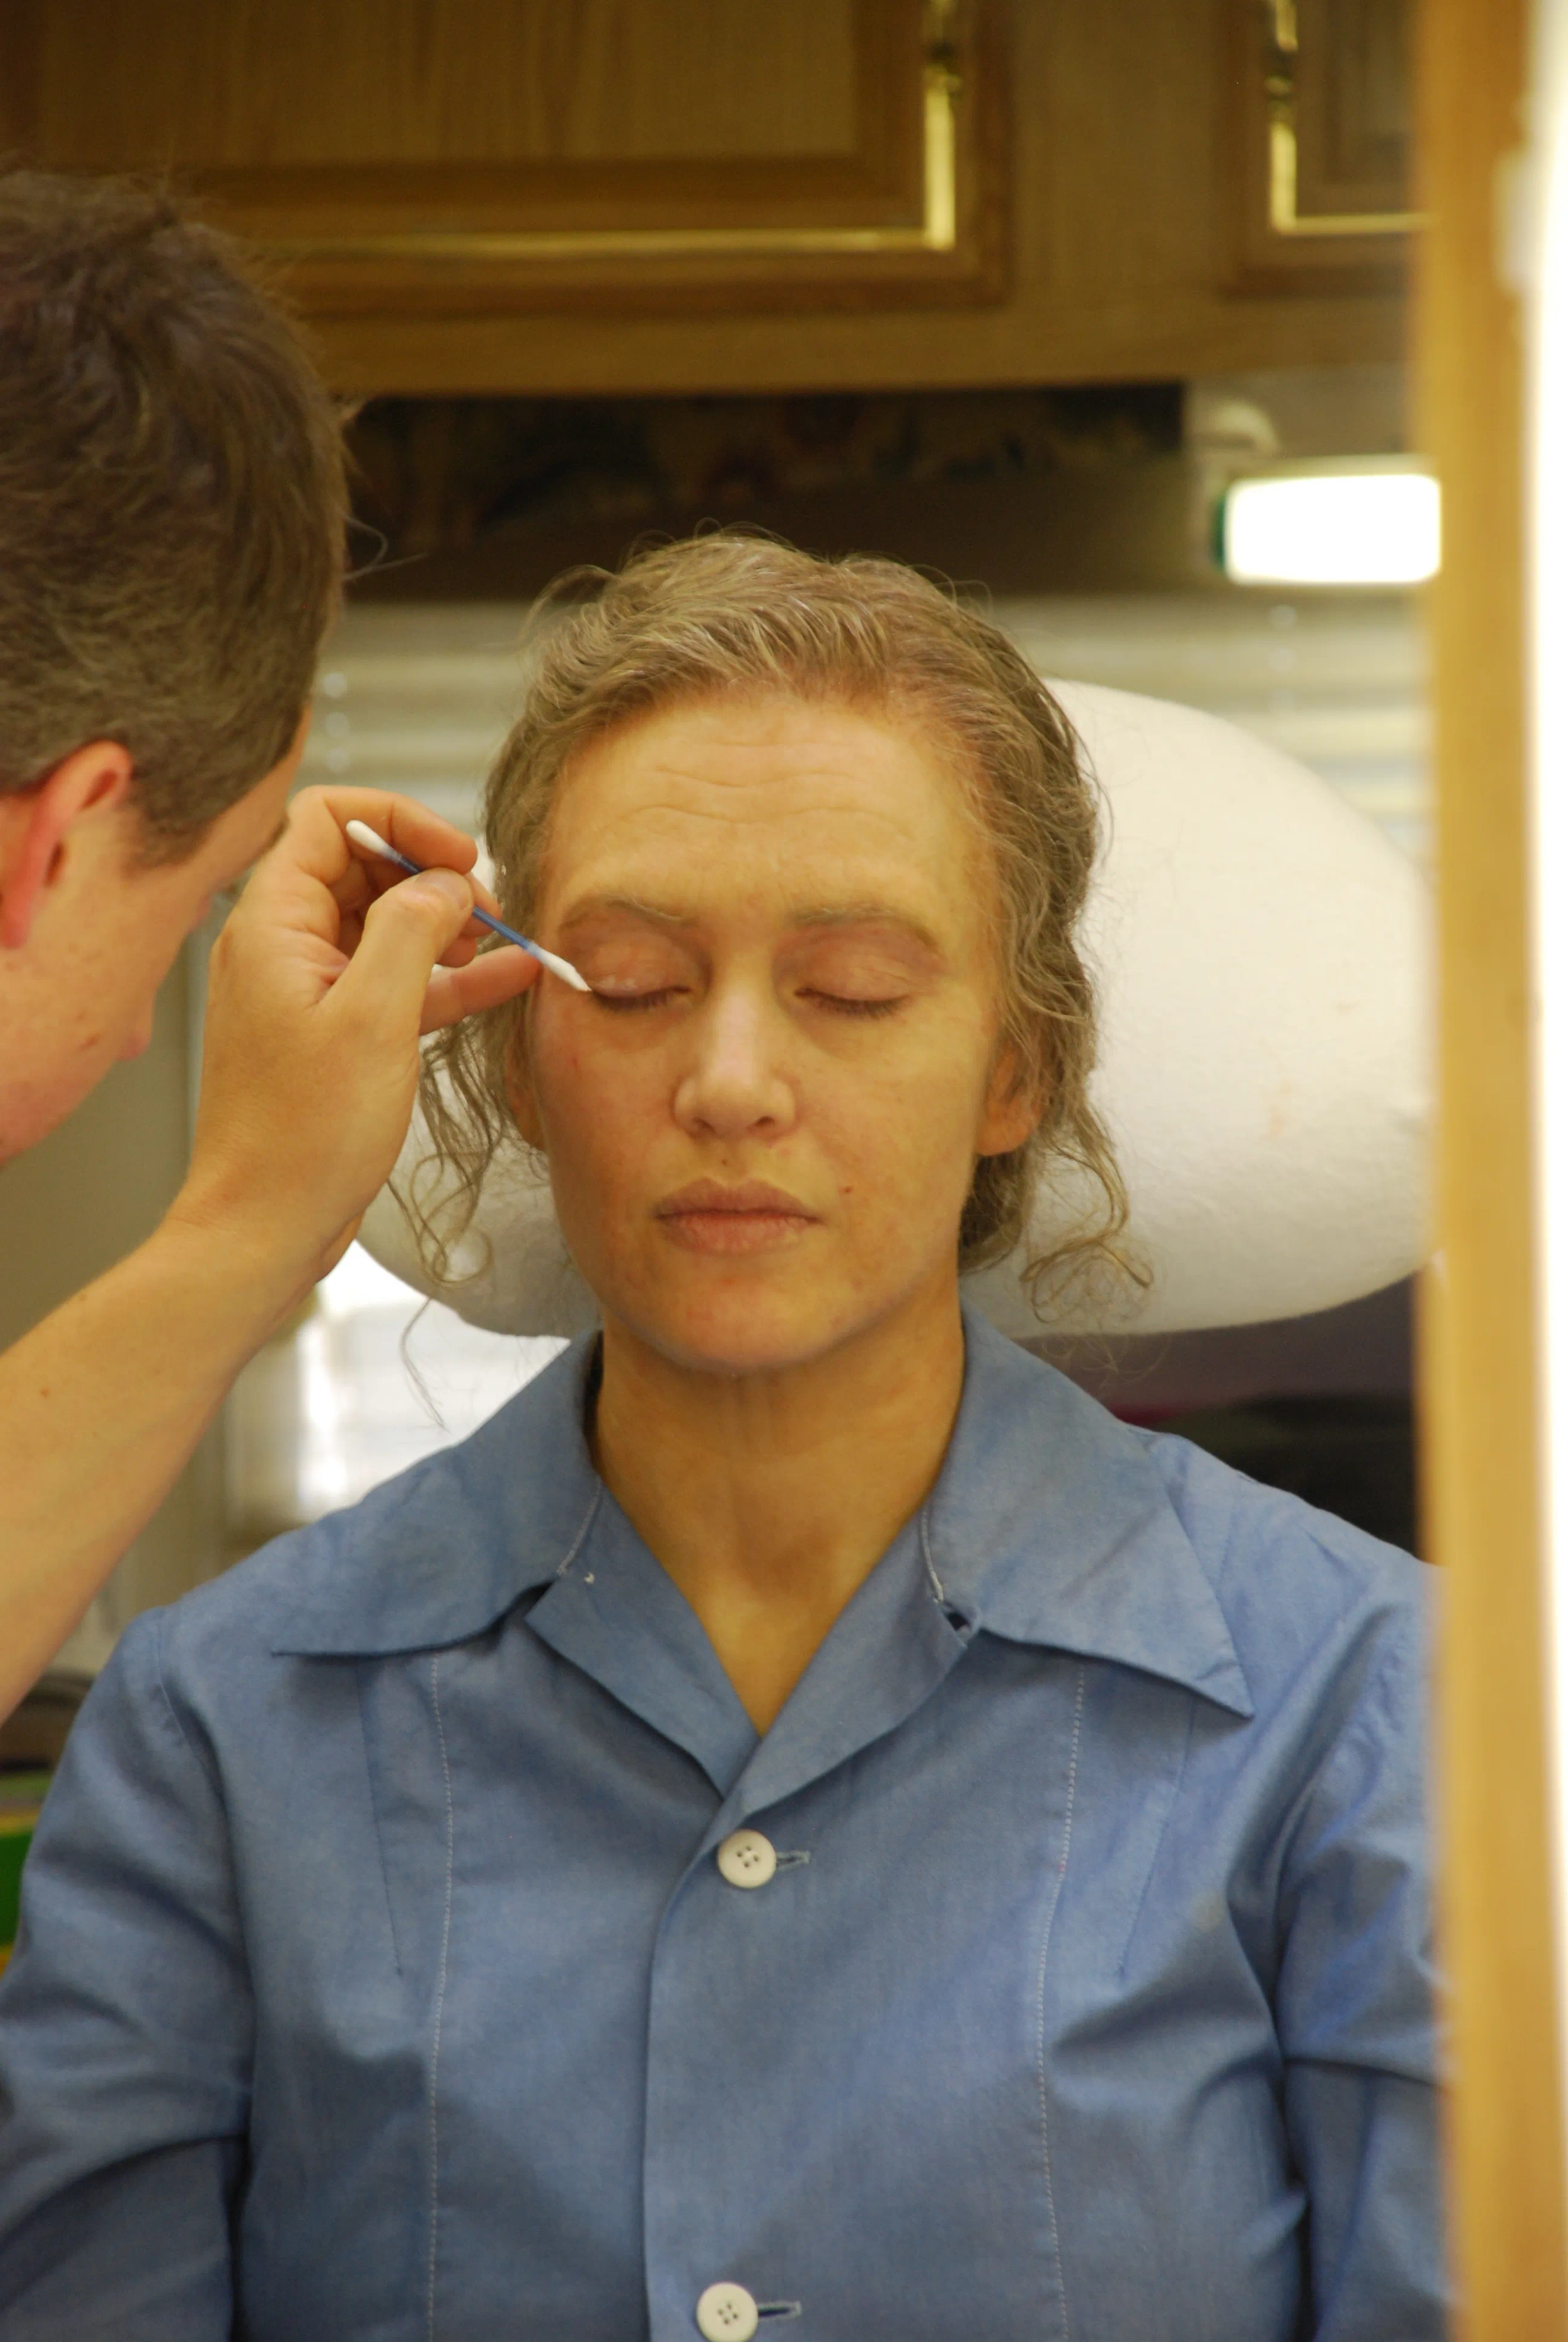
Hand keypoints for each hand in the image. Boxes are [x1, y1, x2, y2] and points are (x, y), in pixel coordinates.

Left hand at [168, 786, 537, 1307]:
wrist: (265, 1225)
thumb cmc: (303, 1134)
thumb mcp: (374, 1018)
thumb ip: (412, 930)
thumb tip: (446, 882)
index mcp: (274, 924)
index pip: (330, 819)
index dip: (402, 823)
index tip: (462, 858)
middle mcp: (282, 946)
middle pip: (361, 869)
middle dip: (431, 878)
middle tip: (491, 910)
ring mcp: (306, 991)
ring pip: (384, 928)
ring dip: (446, 928)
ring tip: (505, 944)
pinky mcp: (332, 1035)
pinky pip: (393, 984)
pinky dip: (444, 977)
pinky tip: (506, 979)